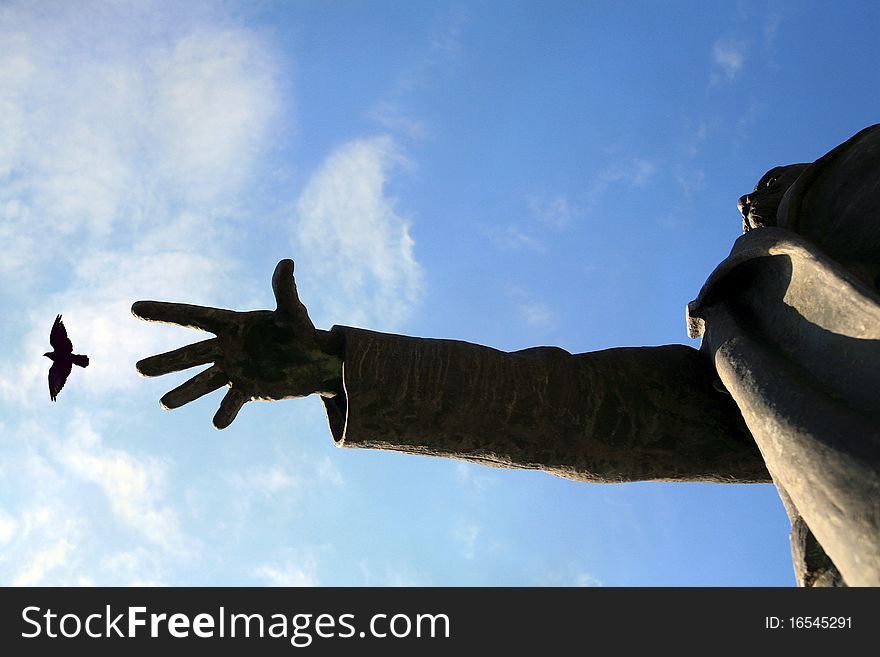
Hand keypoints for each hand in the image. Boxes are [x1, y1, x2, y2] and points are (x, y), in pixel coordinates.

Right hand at [132, 259, 341, 428]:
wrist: (316, 361)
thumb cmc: (302, 332)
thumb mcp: (293, 312)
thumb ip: (286, 291)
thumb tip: (287, 264)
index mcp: (233, 325)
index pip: (194, 316)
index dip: (165, 312)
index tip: (134, 308)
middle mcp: (227, 349)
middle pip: (191, 354)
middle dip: (165, 362)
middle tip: (138, 369)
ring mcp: (235, 371)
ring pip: (204, 382)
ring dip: (184, 393)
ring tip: (163, 403)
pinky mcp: (248, 390)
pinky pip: (232, 403)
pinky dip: (226, 413)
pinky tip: (217, 424)